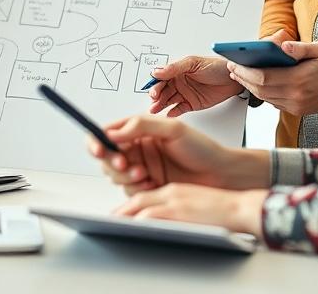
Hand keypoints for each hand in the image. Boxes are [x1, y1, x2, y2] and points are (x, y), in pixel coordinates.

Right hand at [88, 115, 250, 194]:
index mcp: (140, 130)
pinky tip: (152, 184)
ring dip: (126, 176)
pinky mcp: (146, 186)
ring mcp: (141, 168)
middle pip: (107, 156)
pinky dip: (136, 189)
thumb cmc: (202, 149)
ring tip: (145, 175)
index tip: (99, 148)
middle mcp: (138, 148)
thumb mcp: (173, 129)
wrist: (220, 175)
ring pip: (115, 175)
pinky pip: (128, 190)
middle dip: (113, 162)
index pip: (108, 132)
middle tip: (126, 164)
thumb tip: (113, 132)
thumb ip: (141, 126)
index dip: (97, 140)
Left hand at [115, 184, 266, 238]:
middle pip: (137, 200)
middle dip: (121, 212)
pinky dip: (138, 221)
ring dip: (125, 217)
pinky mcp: (179, 210)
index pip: (144, 196)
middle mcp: (170, 192)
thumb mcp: (193, 203)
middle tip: (109, 222)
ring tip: (113, 226)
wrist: (240, 208)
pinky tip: (132, 227)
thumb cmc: (221, 209)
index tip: (119, 215)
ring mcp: (174, 200)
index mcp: (174, 190)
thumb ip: (176, 208)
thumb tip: (162, 223)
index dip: (128, 207)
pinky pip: (151, 214)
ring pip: (140, 206)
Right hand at [147, 56, 241, 115]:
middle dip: (156, 96)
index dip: (155, 84)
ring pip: (169, 100)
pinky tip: (168, 114)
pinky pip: (179, 109)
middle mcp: (180, 82)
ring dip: (161, 105)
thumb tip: (158, 71)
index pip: (161, 77)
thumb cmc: (216, 66)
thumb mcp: (193, 63)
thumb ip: (174, 67)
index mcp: (178, 70)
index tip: (152, 90)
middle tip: (153, 101)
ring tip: (155, 109)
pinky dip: (173, 112)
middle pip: (163, 90)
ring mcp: (185, 93)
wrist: (233, 78)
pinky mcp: (192, 104)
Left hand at [228, 40, 317, 116]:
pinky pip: (273, 102)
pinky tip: (254, 83)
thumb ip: (299, 47)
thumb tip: (282, 46)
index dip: (245, 72)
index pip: (263, 77)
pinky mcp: (296, 111)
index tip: (234, 63)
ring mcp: (295, 106)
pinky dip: (261, 93)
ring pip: (264, 98)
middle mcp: (295, 96)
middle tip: (231, 68)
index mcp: (299, 80)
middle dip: (243, 78)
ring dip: (249, 87)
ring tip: (239, 74)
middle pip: (260, 89)